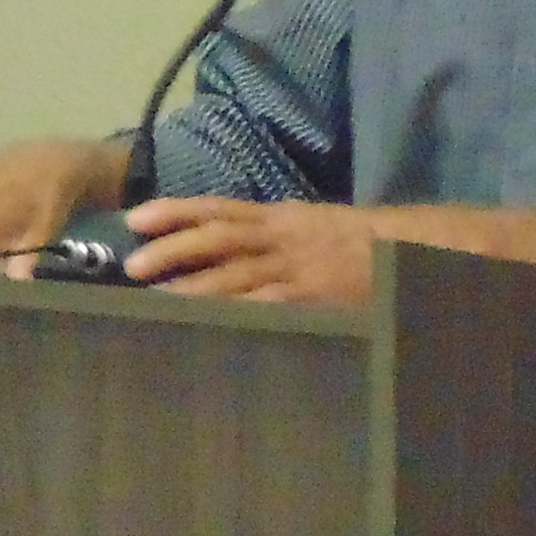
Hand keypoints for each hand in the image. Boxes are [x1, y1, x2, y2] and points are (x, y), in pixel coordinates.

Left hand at [119, 196, 378, 305]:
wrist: (404, 252)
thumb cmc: (346, 242)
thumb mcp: (300, 224)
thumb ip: (259, 231)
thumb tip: (206, 237)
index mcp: (275, 217)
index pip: (216, 208)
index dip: (173, 211)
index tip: (133, 219)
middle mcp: (278, 237)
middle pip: (217, 238)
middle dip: (172, 250)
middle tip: (131, 266)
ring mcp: (294, 269)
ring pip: (236, 275)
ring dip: (193, 289)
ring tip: (155, 303)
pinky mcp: (310, 299)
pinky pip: (267, 308)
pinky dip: (237, 315)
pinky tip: (209, 327)